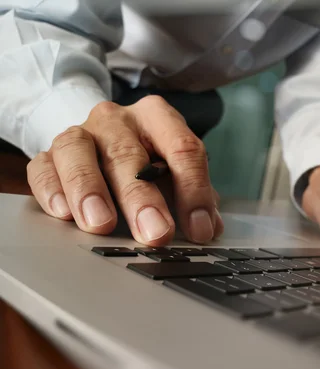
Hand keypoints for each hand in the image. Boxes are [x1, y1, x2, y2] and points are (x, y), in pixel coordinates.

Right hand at [27, 96, 223, 244]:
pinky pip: (43, 167)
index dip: (194, 191)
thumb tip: (209, 227)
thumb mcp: (175, 170)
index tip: (200, 229)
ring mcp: (80, 133)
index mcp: (158, 117)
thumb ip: (193, 195)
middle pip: (130, 155)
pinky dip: (52, 190)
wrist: (99, 137)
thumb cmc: (146, 158)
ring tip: (101, 224)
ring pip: (79, 153)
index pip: (182, 148)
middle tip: (156, 233)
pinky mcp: (48, 152)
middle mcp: (117, 120)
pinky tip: (64, 214)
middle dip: (143, 199)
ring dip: (91, 191)